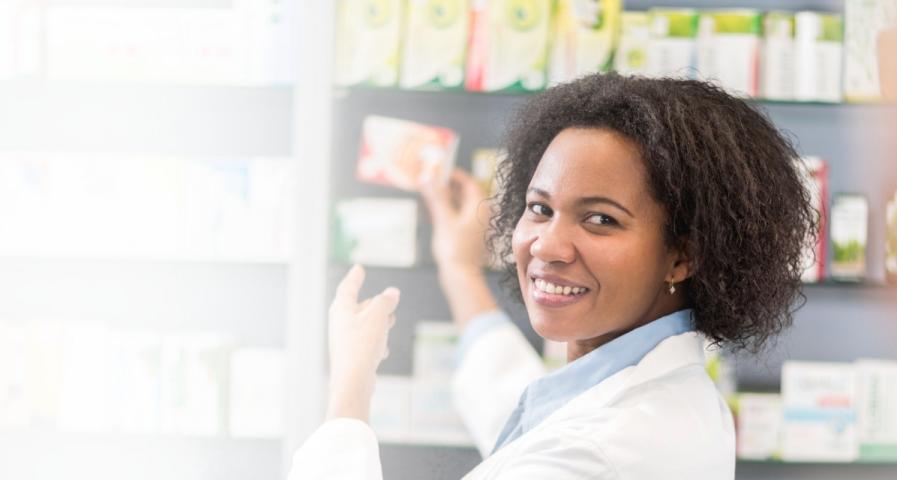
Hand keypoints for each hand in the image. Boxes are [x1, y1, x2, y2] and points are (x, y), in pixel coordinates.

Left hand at [326, 265, 399, 421]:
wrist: (352, 381)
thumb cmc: (361, 346)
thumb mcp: (377, 317)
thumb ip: (385, 301)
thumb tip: (392, 292)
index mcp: (341, 309)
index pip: (347, 287)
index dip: (355, 277)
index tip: (359, 269)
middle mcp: (339, 323)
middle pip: (358, 306)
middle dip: (375, 304)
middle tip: (389, 301)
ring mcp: (344, 340)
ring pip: (363, 325)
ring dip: (378, 323)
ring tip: (390, 323)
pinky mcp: (350, 355)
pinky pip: (365, 343)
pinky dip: (376, 343)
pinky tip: (382, 352)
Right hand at [420, 169, 491, 272]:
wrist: (461, 276)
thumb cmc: (455, 249)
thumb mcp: (443, 219)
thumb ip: (436, 196)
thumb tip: (427, 176)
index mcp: (479, 207)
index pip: (468, 183)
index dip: (454, 174)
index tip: (439, 168)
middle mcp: (479, 215)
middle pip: (464, 193)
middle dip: (447, 185)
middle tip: (431, 178)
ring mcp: (474, 226)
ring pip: (459, 205)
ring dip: (445, 197)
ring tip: (428, 191)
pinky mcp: (466, 236)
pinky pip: (456, 216)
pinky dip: (445, 210)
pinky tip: (433, 210)